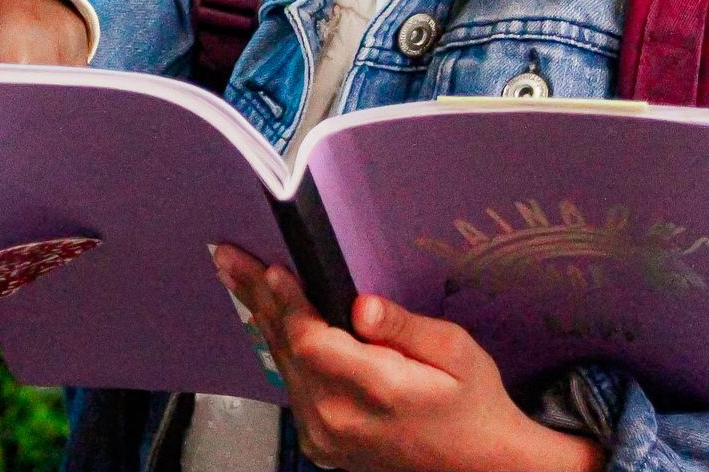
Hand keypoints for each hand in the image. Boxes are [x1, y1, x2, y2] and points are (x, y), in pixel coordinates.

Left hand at [213, 246, 606, 471]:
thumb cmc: (472, 402)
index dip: (287, 302)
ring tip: (239, 278)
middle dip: (258, 297)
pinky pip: (292, 386)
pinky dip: (282, 350)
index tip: (269, 267)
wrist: (480, 466)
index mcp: (375, 391)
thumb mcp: (455, 352)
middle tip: (228, 257)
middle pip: (287, 347)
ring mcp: (325, 436)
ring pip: (284, 365)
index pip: (312, 340)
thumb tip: (361, 305)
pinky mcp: (320, 444)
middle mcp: (339, 417)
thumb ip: (403, 326)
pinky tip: (268, 319)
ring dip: (264, 319)